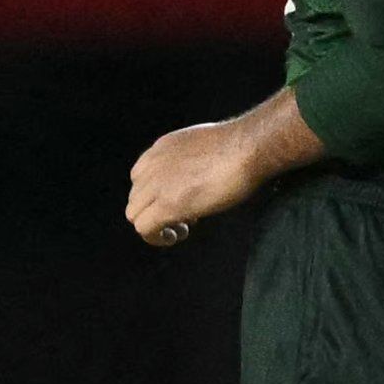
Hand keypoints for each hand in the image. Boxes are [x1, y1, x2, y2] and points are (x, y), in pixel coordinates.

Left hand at [126, 120, 268, 246]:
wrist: (249, 148)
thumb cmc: (240, 146)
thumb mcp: (202, 146)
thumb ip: (187, 162)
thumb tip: (191, 180)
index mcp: (161, 148)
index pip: (140, 177)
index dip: (158, 192)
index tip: (181, 197)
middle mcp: (153, 164)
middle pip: (136, 197)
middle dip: (156, 208)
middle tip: (186, 214)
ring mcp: (157, 184)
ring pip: (134, 214)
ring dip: (154, 223)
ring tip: (183, 225)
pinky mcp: (167, 204)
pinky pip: (144, 228)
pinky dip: (156, 237)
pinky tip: (178, 235)